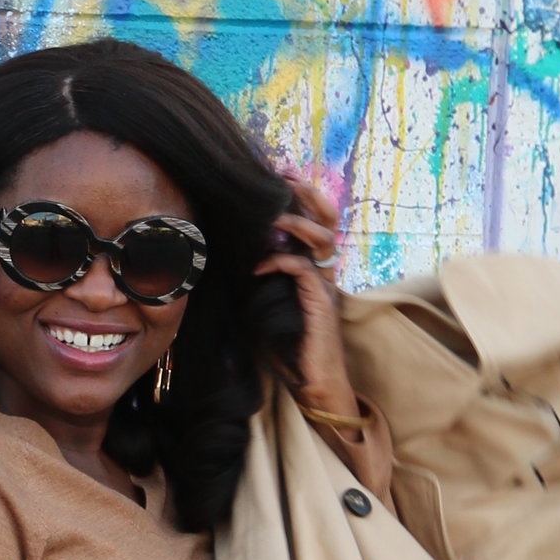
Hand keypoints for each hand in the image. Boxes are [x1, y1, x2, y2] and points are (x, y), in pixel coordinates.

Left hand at [256, 174, 360, 425]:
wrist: (313, 384)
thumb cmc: (287, 349)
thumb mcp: (266, 303)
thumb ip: (260, 278)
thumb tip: (232, 255)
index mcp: (315, 268)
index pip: (316, 221)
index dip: (302, 196)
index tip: (279, 176)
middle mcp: (325, 272)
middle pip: (327, 219)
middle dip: (307, 193)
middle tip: (284, 175)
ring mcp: (326, 287)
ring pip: (320, 239)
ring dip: (294, 223)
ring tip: (271, 216)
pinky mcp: (320, 304)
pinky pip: (303, 270)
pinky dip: (278, 262)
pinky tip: (257, 268)